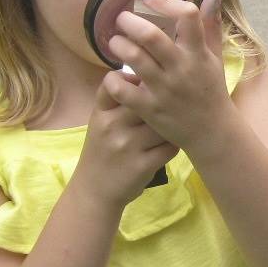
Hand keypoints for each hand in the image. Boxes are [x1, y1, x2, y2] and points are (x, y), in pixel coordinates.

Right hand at [72, 73, 178, 208]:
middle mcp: (112, 126)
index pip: (113, 82)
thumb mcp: (102, 122)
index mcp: (101, 113)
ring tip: (174, 127)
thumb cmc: (102, 151)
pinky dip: (173, 145)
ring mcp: (127, 146)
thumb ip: (120, 101)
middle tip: (171, 107)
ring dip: (173, 125)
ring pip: (163, 124)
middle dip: (163, 102)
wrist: (94, 191)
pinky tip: (170, 145)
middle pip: (147, 100)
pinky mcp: (142, 165)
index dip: (133, 79)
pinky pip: (170, 147)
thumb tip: (148, 75)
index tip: (143, 86)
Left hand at [105, 0, 233, 155]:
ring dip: (119, 45)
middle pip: (151, 36)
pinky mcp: (149, 109)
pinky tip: (115, 75)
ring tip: (117, 43)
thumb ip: (211, 23)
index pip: (187, 16)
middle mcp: (181, 69)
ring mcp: (164, 90)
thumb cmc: (211, 90)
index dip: (165, 2)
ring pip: (133, 59)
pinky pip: (121, 89)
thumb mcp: (215, 56)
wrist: (213, 132)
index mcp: (198, 53)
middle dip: (129, 22)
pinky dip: (113, 79)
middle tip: (121, 20)